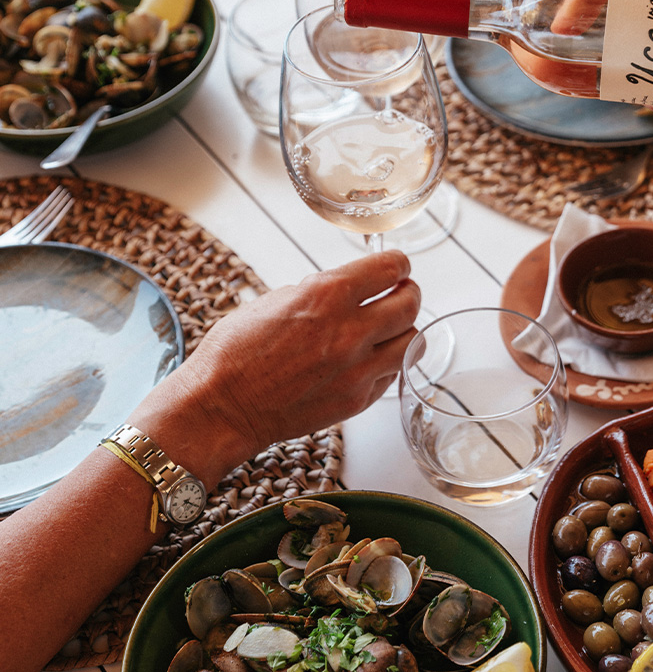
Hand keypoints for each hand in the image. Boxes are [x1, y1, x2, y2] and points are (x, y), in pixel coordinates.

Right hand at [131, 251, 419, 482]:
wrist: (222, 407)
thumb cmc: (235, 353)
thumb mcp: (275, 300)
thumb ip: (319, 291)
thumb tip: (348, 287)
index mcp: (325, 296)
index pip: (389, 268)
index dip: (398, 264)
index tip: (398, 266)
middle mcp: (348, 331)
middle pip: (410, 304)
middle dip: (409, 293)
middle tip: (402, 293)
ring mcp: (356, 370)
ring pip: (412, 341)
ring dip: (404, 329)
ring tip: (391, 328)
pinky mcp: (357, 400)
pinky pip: (393, 373)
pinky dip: (389, 362)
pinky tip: (373, 357)